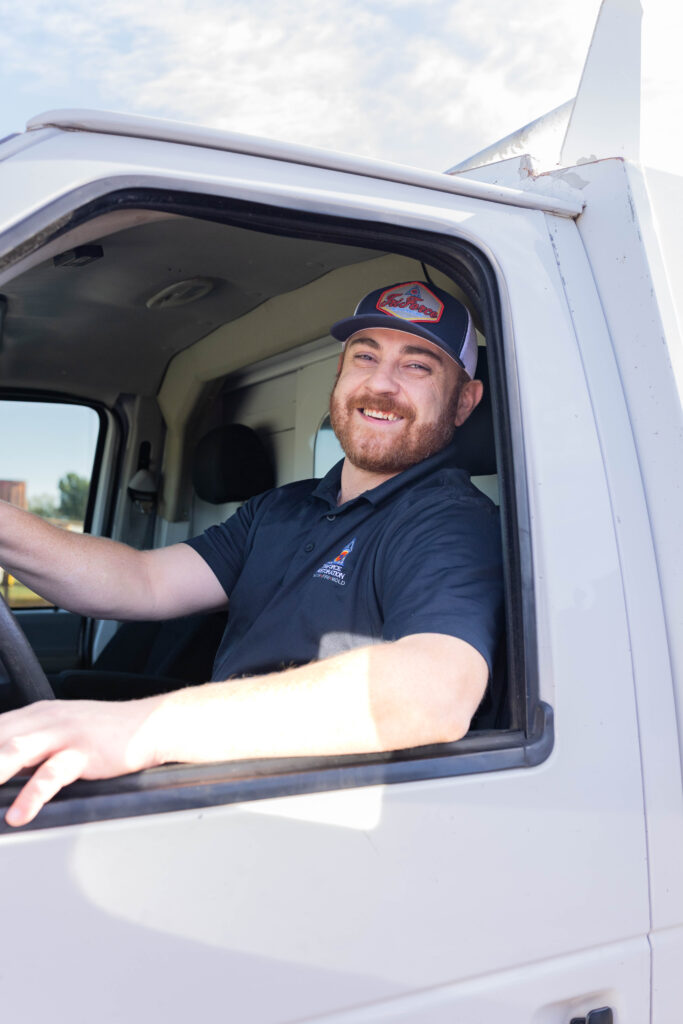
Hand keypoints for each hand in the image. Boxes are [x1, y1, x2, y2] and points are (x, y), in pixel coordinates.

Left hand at [0, 697, 162, 826]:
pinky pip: (52, 773)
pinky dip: (32, 795)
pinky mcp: (83, 750)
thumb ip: (27, 748)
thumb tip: (4, 771)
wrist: (150, 723)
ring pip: (13, 749)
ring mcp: (62, 733)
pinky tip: (18, 814)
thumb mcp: (59, 732)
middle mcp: (41, 720)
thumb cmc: (105, 733)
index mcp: (31, 715)